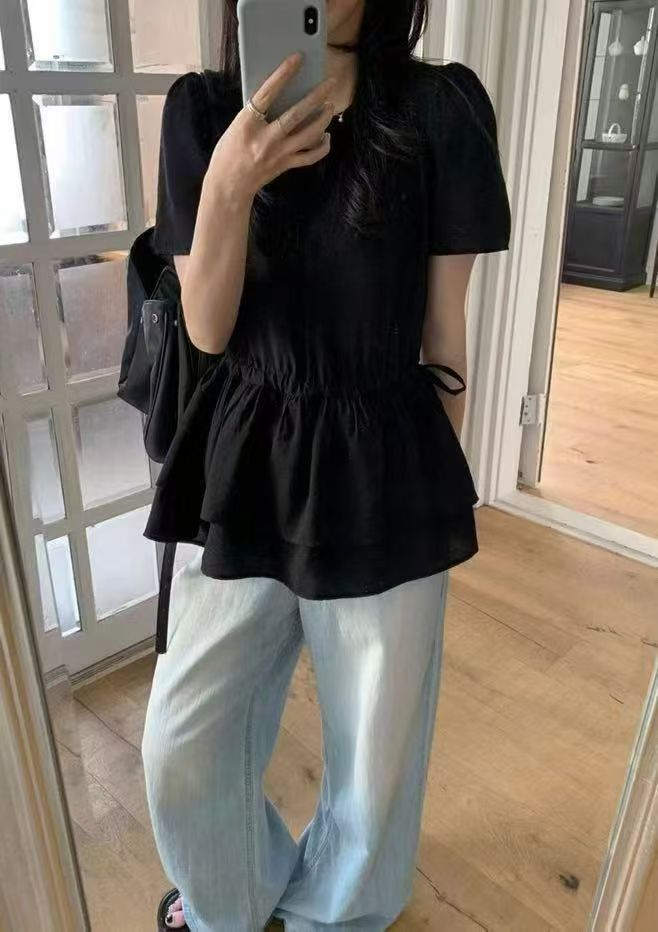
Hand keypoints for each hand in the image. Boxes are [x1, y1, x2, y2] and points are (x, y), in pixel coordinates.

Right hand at [205, 53, 335, 205]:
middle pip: (296, 114)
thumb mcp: (237, 126)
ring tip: (329, 107)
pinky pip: (310, 156)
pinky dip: (322, 147)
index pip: (268, 93)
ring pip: (308, 135)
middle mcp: (266, 139)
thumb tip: (278, 96)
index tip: (297, 59)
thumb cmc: (229, 153)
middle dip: (316, 97)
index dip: (283, 74)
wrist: (229, 185)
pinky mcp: (286, 165)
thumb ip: (256, 113)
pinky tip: (326, 136)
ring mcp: (279, 153)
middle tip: (329, 84)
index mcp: (248, 124)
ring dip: (323, 119)